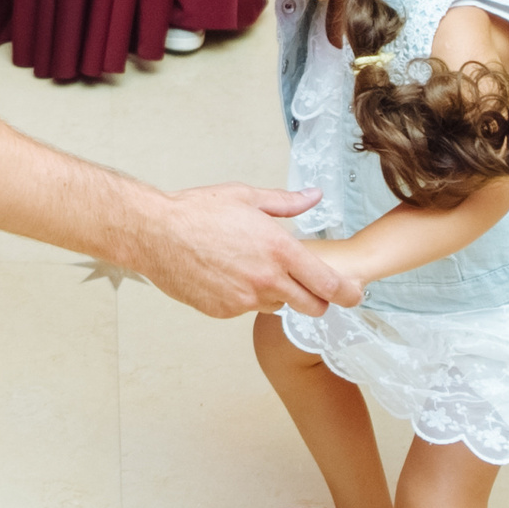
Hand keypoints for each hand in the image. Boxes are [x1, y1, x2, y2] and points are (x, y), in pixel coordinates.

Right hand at [135, 185, 339, 316]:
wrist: (154, 234)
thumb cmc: (197, 212)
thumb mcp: (246, 197)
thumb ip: (287, 203)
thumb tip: (315, 196)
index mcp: (279, 251)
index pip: (330, 286)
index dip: (349, 294)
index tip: (354, 294)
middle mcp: (266, 280)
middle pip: (313, 307)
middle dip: (317, 299)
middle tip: (308, 284)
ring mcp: (244, 300)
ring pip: (278, 306)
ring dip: (276, 293)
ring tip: (252, 267)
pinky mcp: (224, 311)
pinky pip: (247, 308)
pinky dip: (246, 296)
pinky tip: (228, 274)